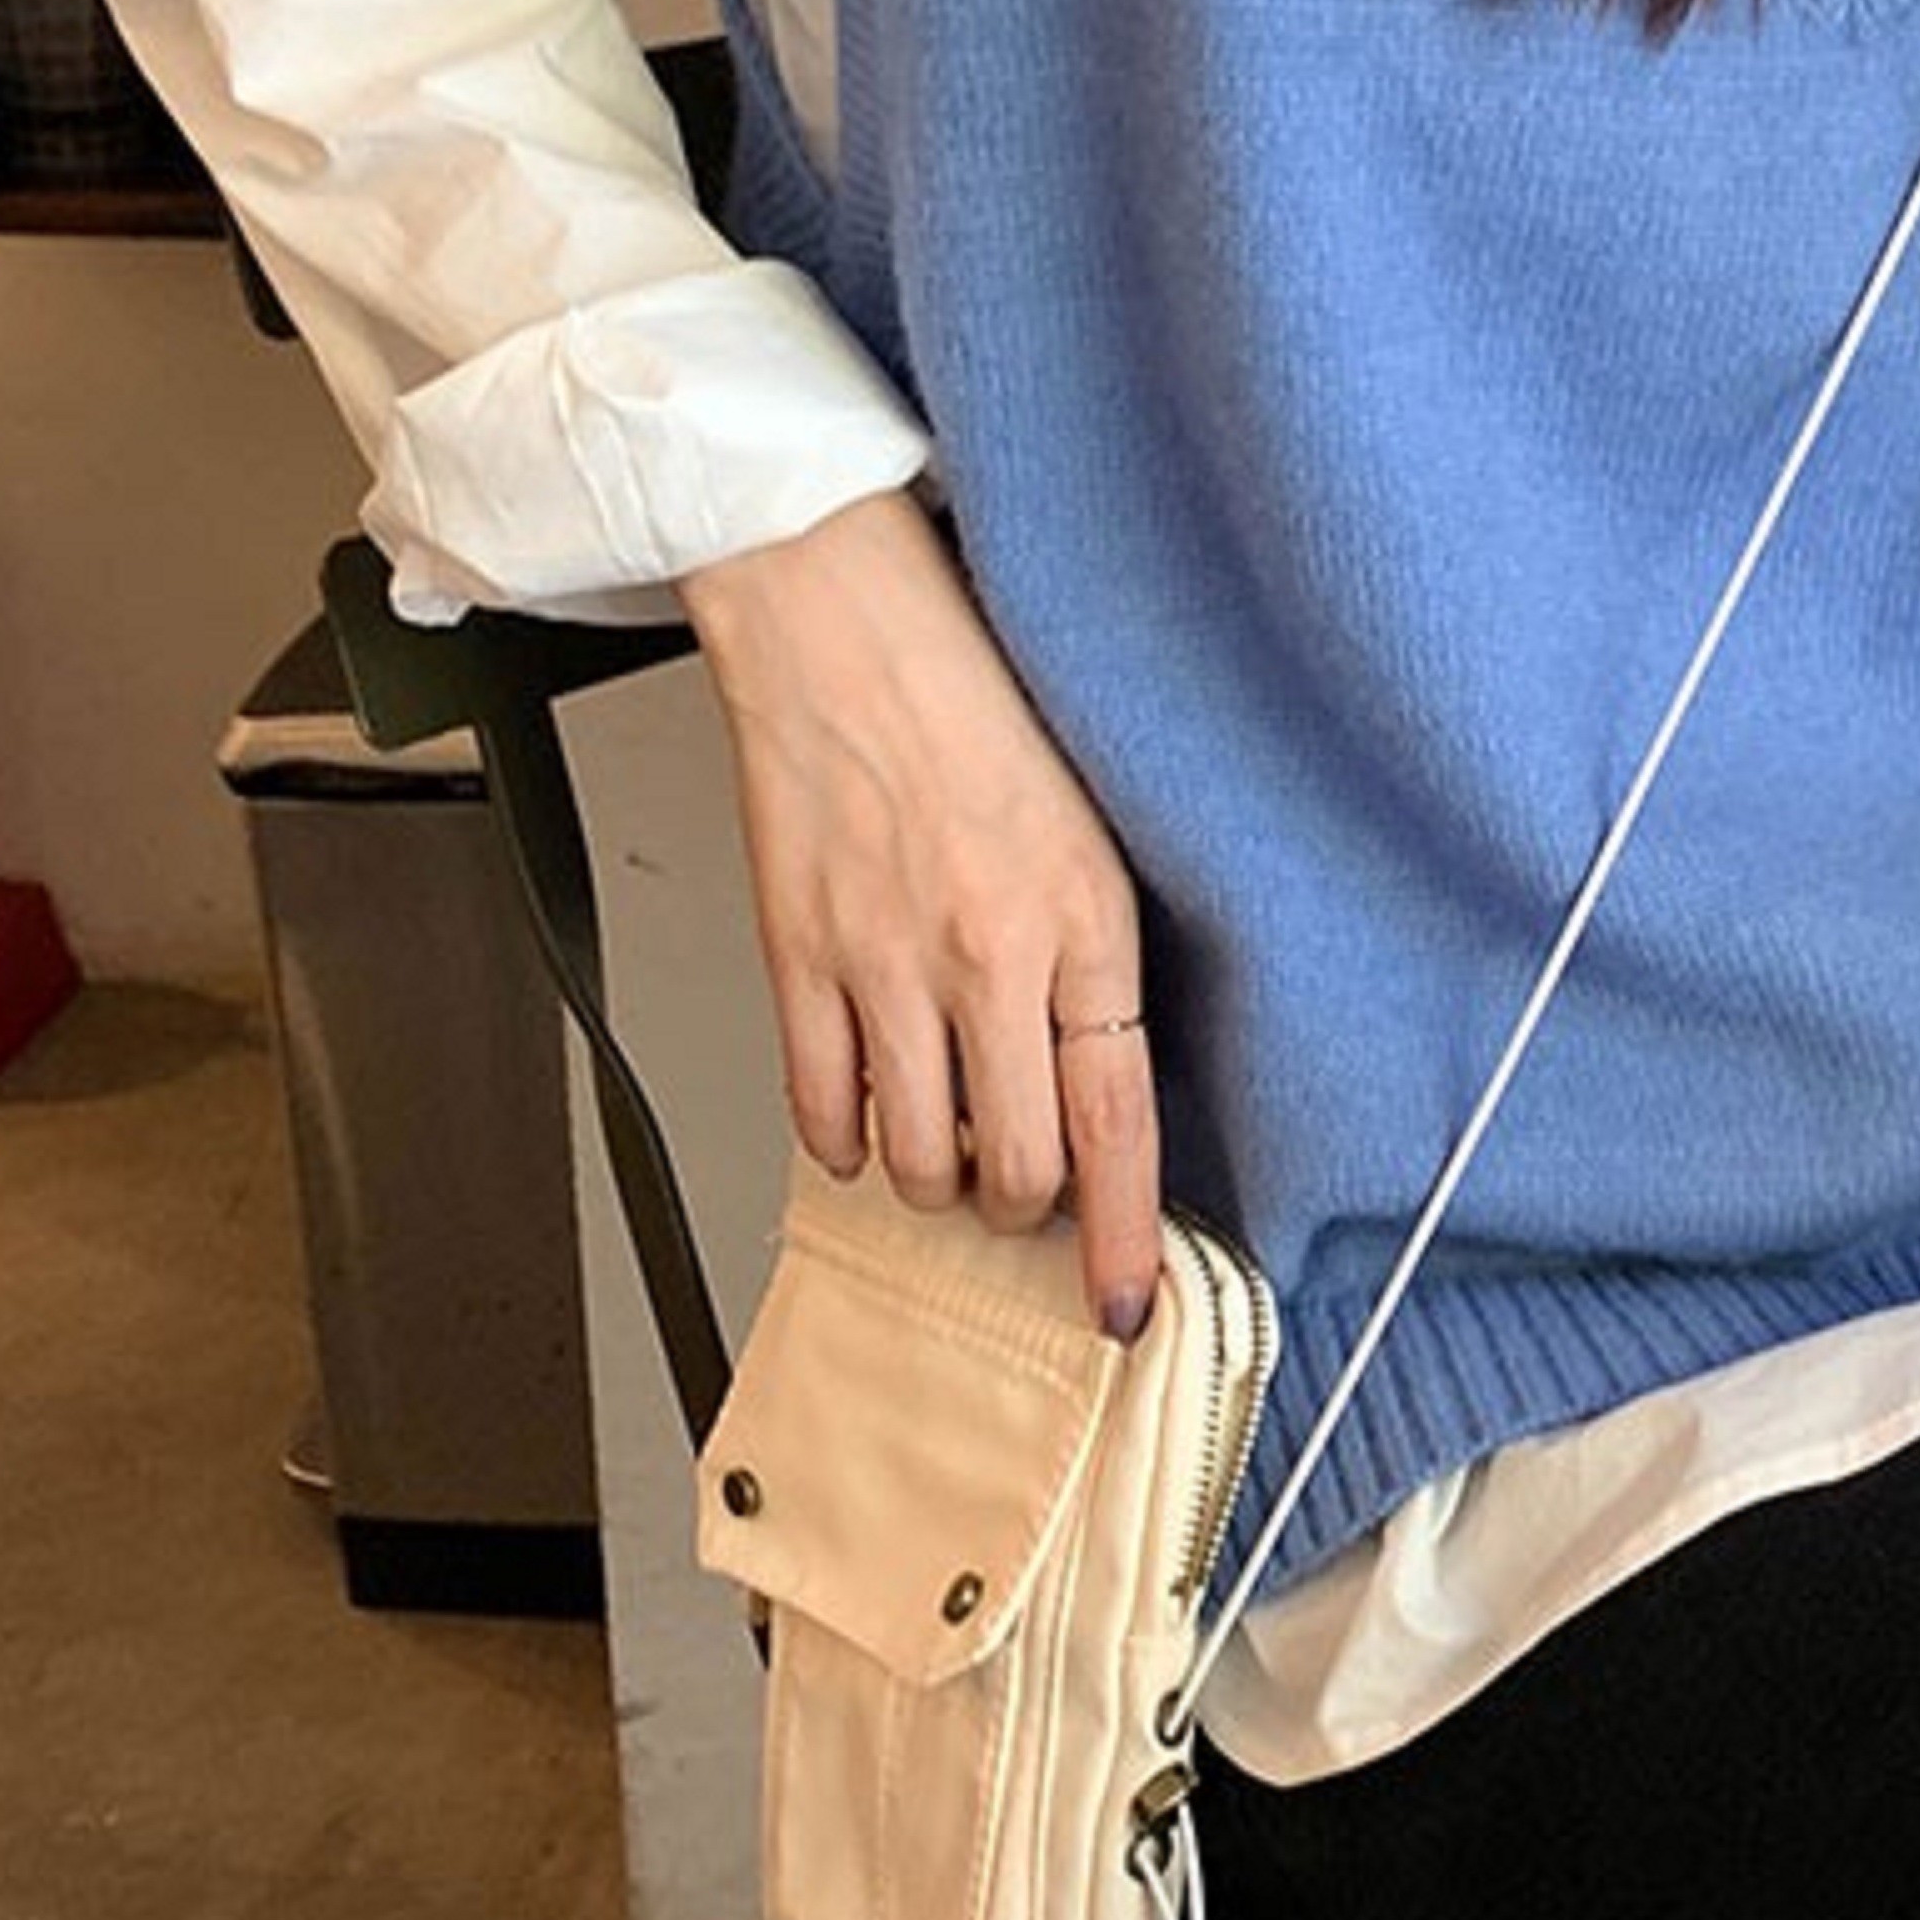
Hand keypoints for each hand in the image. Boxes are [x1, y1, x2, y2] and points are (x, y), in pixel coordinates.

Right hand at [675, 488, 1167, 1344]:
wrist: (842, 620)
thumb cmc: (974, 703)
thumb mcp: (1091, 830)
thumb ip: (1097, 961)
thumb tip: (1099, 1088)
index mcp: (1083, 921)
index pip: (1117, 1122)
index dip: (1124, 1233)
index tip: (1125, 1300)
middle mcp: (988, 956)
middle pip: (1013, 1168)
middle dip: (1023, 1205)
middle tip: (1024, 1185)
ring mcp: (883, 963)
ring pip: (917, 1159)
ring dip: (937, 1177)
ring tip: (948, 1132)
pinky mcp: (794, 956)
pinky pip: (821, 1108)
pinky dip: (848, 1138)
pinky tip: (869, 1109)